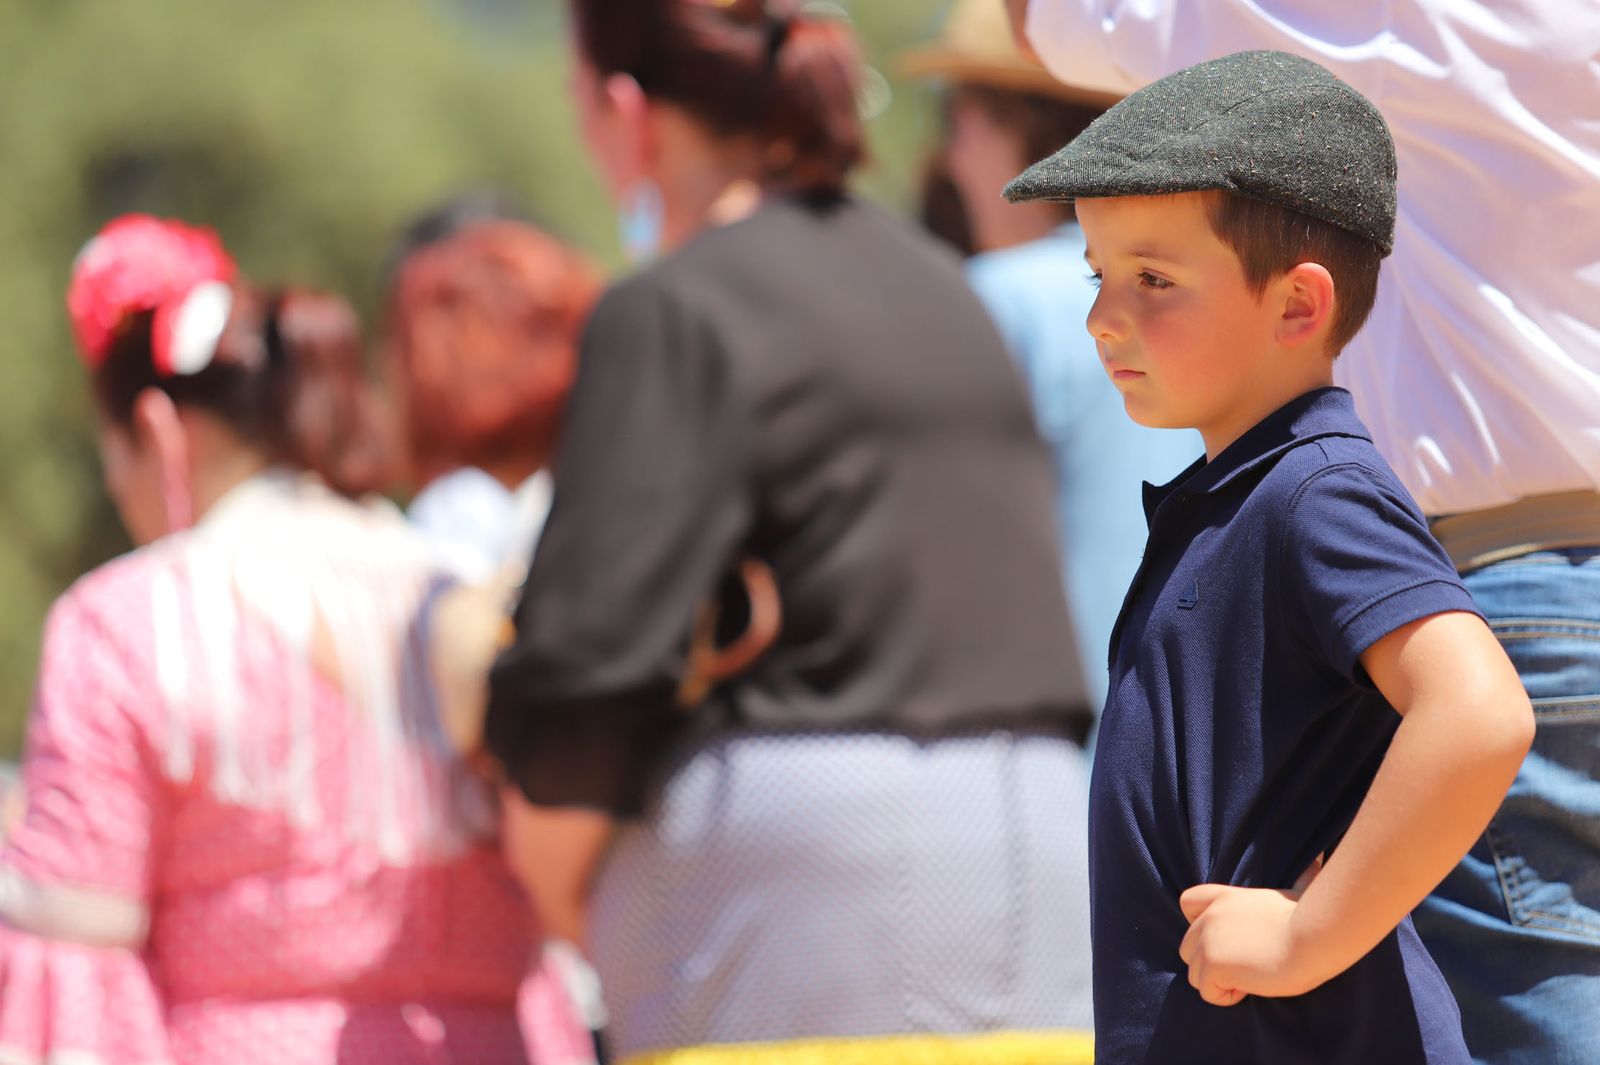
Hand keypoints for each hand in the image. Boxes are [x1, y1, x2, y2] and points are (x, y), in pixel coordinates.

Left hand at [1178, 859, 1330, 1007]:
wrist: (1313, 936)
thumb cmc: (1310, 918)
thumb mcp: (1293, 893)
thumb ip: (1294, 881)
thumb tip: (1319, 858)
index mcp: (1224, 897)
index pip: (1187, 903)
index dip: (1198, 926)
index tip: (1224, 940)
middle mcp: (1209, 917)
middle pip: (1188, 949)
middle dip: (1212, 964)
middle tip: (1247, 967)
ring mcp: (1207, 940)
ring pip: (1195, 975)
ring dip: (1221, 983)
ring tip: (1252, 978)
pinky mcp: (1212, 964)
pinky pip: (1208, 993)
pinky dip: (1227, 997)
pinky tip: (1251, 988)